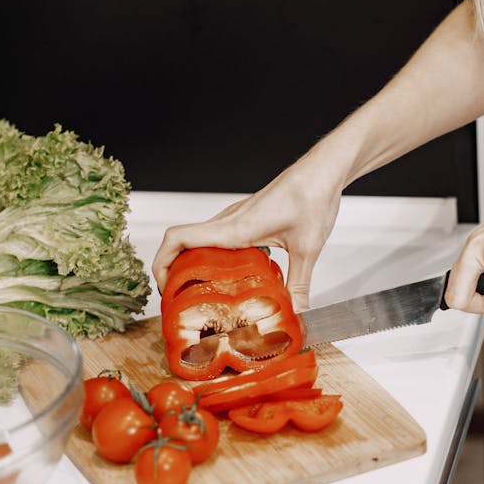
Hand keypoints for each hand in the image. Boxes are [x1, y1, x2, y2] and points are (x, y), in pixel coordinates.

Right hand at [151, 164, 340, 310]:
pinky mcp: (246, 216)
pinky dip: (209, 254)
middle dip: (172, 269)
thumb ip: (299, 283)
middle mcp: (229, 220)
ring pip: (198, 238)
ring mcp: (236, 217)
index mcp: (235, 228)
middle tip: (180, 299)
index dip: (161, 263)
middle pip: (181, 241)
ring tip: (198, 292)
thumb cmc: (313, 197)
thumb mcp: (307, 248)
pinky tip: (229, 275)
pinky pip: (216, 236)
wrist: (323, 170)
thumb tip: (295, 312)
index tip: (164, 288)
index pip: (178, 238)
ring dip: (189, 261)